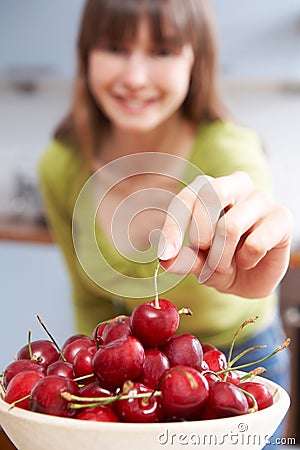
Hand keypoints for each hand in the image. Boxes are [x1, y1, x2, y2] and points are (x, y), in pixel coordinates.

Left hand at [158, 171, 292, 297]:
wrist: (255, 277)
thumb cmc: (223, 260)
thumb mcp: (199, 262)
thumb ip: (184, 258)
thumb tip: (165, 259)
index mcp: (209, 188)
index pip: (186, 198)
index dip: (173, 226)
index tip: (166, 254)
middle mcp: (236, 185)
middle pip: (210, 194)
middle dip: (201, 234)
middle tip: (204, 255)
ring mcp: (261, 198)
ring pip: (231, 226)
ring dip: (221, 257)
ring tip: (224, 266)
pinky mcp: (282, 217)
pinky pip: (256, 243)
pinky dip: (246, 261)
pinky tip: (248, 261)